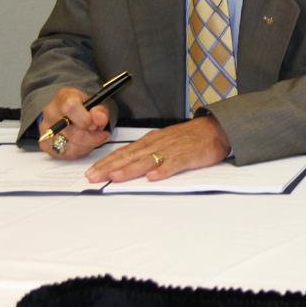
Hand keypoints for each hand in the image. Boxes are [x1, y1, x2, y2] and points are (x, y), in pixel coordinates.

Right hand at [39, 87, 109, 159]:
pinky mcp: (45, 144)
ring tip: (93, 137)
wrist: (72, 114)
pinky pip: (65, 154)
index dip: (86, 119)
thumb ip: (100, 111)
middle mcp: (51, 112)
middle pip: (72, 132)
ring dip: (87, 145)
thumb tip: (100, 118)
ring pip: (69, 146)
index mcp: (63, 97)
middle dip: (91, 136)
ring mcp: (46, 129)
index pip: (70, 107)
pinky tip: (84, 144)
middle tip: (100, 133)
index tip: (96, 124)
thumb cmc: (85, 108)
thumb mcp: (97, 104)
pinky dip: (79, 152)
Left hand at [84, 116, 231, 182]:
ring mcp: (172, 150)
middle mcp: (157, 144)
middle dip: (109, 167)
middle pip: (130, 156)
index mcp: (150, 141)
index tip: (90, 172)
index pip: (123, 152)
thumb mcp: (163, 141)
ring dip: (130, 169)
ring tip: (115, 177)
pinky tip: (154, 177)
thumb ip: (146, 152)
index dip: (106, 162)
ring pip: (147, 160)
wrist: (215, 129)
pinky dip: (164, 170)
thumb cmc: (188, 138)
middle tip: (92, 177)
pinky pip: (174, 164)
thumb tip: (124, 164)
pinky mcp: (188, 156)